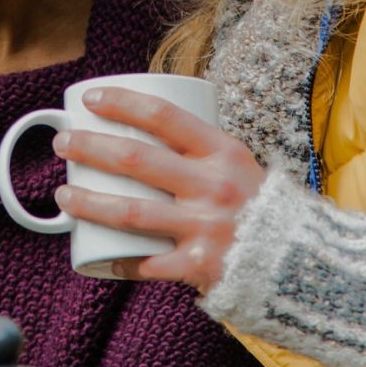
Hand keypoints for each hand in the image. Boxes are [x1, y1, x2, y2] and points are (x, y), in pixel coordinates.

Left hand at [51, 86, 266, 292]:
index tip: (91, 98)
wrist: (302, 263)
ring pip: (129, 211)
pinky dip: (119, 261)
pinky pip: (146, 264)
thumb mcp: (237, 166)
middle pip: (135, 159)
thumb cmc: (260, 208)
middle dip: (90, 146)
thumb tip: (143, 125)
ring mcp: (205, 227)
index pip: (164, 115)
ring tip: (63, 194)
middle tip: (64, 142)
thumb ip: (199, 151)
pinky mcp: (199, 268)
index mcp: (223, 152)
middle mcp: (213, 186)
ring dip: (87, 202)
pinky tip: (97, 258)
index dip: (122, 102)